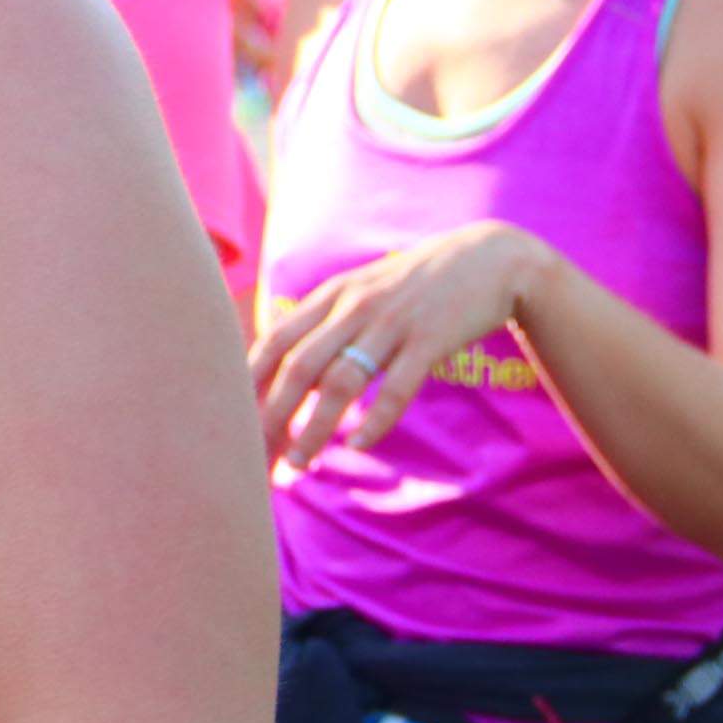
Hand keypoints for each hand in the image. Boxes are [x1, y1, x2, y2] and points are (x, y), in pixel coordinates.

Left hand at [253, 222, 553, 468]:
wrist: (490, 258)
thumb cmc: (417, 285)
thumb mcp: (363, 292)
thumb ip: (326, 325)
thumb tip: (290, 376)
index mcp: (331, 295)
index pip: (274, 342)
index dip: (249, 385)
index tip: (231, 423)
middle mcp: (354, 306)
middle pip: (298, 367)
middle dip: (272, 417)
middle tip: (256, 459)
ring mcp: (392, 322)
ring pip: (341, 381)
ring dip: (315, 427)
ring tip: (299, 464)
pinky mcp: (431, 338)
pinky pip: (398, 386)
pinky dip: (376, 419)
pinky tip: (360, 445)